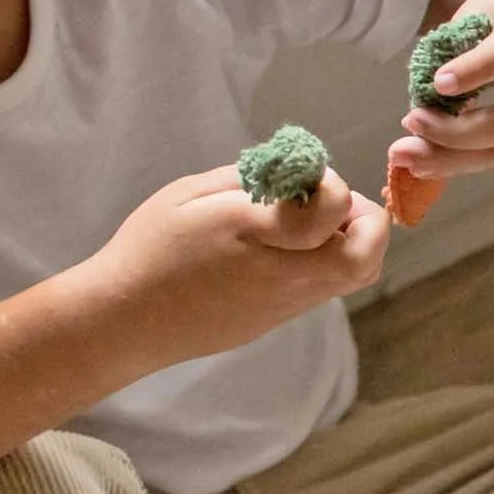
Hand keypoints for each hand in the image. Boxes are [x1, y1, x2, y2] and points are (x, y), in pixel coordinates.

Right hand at [83, 160, 388, 367]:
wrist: (125, 319)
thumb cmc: (150, 247)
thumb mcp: (190, 195)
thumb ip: (248, 180)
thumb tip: (294, 173)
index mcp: (255, 234)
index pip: (332, 211)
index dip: (335, 186)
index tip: (308, 177)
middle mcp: (280, 274)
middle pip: (364, 257)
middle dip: (367, 222)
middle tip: (335, 204)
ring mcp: (283, 304)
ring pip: (353, 277)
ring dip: (352, 243)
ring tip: (315, 223)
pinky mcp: (277, 320)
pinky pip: (325, 290)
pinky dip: (328, 262)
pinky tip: (292, 247)